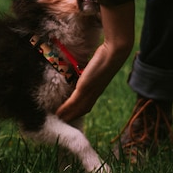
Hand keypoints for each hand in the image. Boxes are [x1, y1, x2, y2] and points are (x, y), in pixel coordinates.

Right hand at [56, 1, 134, 121]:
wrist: (115, 51)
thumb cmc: (108, 51)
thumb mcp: (98, 58)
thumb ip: (92, 62)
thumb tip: (93, 56)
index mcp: (96, 87)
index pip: (85, 104)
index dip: (77, 110)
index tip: (69, 114)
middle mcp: (94, 93)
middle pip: (81, 110)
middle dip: (71, 116)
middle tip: (60, 121)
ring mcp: (90, 92)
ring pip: (76, 109)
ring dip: (67, 116)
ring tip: (57, 120)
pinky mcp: (85, 89)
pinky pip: (73, 103)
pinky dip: (66, 110)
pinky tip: (58, 114)